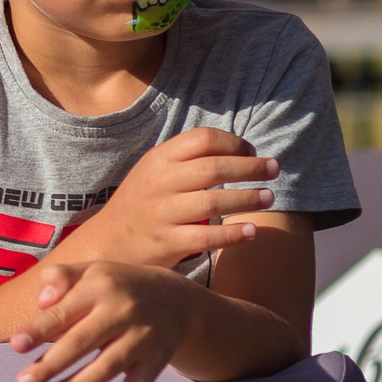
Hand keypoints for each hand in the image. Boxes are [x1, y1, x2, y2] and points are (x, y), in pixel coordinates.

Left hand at [10, 260, 202, 381]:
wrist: (175, 299)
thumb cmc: (115, 286)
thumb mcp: (90, 271)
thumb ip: (59, 277)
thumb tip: (41, 302)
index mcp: (100, 286)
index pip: (63, 311)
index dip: (39, 330)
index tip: (16, 346)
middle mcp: (123, 311)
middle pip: (81, 342)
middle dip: (50, 366)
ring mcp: (143, 338)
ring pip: (106, 367)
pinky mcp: (157, 361)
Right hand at [73, 128, 276, 268]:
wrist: (107, 241)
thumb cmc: (141, 204)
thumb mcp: (153, 172)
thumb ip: (186, 159)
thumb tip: (236, 149)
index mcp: (157, 159)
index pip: (204, 139)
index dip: (235, 143)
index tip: (253, 151)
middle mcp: (159, 182)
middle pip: (215, 167)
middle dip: (252, 167)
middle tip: (274, 170)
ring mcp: (161, 213)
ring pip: (215, 201)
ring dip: (249, 198)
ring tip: (269, 198)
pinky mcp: (167, 242)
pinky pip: (207, 237)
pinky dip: (234, 234)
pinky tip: (252, 231)